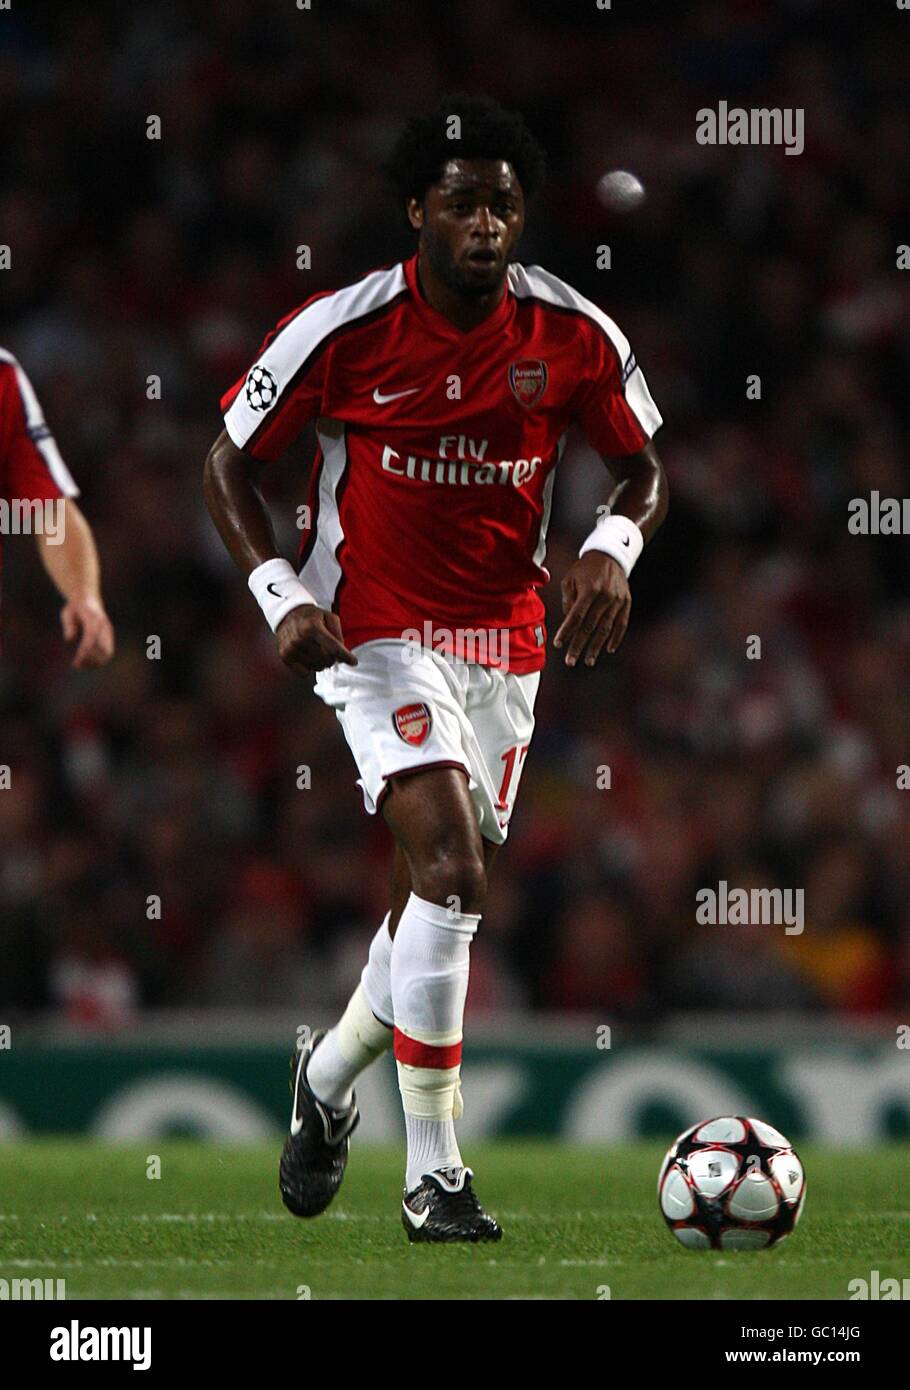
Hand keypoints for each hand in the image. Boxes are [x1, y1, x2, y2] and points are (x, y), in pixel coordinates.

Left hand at [60, 596, 114, 667]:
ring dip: (96, 662)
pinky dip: (98, 660)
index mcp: (94, 619)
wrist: (87, 598)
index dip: (85, 652)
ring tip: (80, 665)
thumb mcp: (67, 613)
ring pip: (108, 653)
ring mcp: (108, 632)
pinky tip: (86, 663)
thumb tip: (69, 639)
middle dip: (92, 660)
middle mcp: (104, 626)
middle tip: (77, 665)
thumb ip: (69, 625)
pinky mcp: (108, 636)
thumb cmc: (74, 607)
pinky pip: (107, 652)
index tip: (75, 662)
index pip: (92, 639)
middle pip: (104, 649)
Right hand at [276, 604, 357, 675]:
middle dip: (333, 658)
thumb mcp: (329, 616)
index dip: (346, 656)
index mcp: (312, 627)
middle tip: (332, 652)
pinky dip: (310, 668)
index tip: (354, 662)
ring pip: (317, 668)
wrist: (287, 614)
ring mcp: (291, 648)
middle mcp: (300, 638)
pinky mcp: (285, 656)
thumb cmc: (313, 617)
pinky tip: (309, 657)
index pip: (334, 648)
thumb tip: (342, 653)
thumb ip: (338, 633)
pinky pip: (304, 673)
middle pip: (326, 660)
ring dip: (322, 663)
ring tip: (319, 652)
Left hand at [553, 552, 630, 666]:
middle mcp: (605, 596)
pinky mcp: (626, 602)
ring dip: (596, 647)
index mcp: (589, 590)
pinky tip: (608, 649)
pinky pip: (622, 624)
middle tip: (570, 661)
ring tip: (588, 661)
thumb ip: (567, 600)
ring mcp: (617, 600)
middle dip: (579, 645)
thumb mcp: (570, 579)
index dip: (566, 632)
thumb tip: (568, 622)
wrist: (610, 555)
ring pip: (605, 629)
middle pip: (590, 627)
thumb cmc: (585, 569)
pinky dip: (616, 638)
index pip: (575, 616)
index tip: (559, 644)